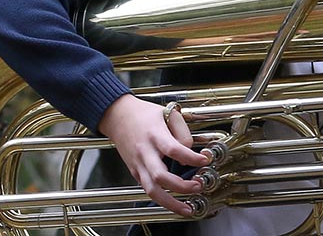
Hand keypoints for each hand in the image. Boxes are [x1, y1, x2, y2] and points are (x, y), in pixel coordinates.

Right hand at [97, 95, 210, 216]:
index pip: (173, 149)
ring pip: (152, 190)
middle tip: (198, 186)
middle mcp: (144, 152)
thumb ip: (182, 132)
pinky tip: (174, 203)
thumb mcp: (168, 113)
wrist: (117, 116)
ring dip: (170, 203)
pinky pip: (148, 189)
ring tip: (187, 209)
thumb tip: (190, 151)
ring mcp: (138, 164)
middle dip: (181, 186)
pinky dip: (162, 199)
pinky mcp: (134, 172)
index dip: (191, 158)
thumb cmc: (144, 114)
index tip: (205, 160)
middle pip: (160, 176)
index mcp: (154, 135)